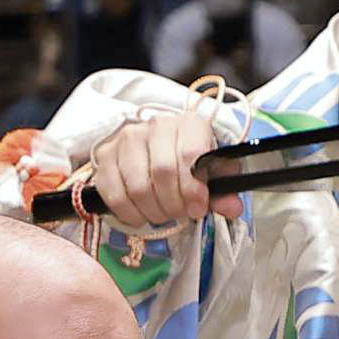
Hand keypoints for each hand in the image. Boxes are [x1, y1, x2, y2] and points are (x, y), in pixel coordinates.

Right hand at [91, 106, 239, 229]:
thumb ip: (223, 190)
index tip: (198, 208)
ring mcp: (127, 139)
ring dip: (153, 210)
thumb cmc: (189, 162)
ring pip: (138, 186)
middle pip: (163, 172)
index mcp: (190, 124)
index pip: (190, 156)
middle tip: (180, 214)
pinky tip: (141, 213)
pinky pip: (114, 194)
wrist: (155, 149)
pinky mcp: (105, 156)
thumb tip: (233, 208)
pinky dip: (129, 212)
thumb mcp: (212, 172)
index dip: (194, 189)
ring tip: (163, 213)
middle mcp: (156, 125)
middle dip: (174, 204)